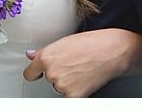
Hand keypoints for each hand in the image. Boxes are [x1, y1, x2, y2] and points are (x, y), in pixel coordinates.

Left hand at [22, 29, 141, 97]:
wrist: (111, 51)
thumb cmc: (92, 43)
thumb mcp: (65, 42)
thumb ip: (46, 52)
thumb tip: (31, 56)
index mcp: (46, 57)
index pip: (29, 73)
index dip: (35, 73)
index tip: (38, 74)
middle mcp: (51, 71)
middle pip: (48, 80)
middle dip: (58, 74)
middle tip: (73, 65)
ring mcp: (61, 85)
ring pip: (59, 88)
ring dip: (67, 83)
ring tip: (81, 69)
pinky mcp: (72, 95)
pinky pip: (68, 98)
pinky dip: (75, 92)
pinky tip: (84, 80)